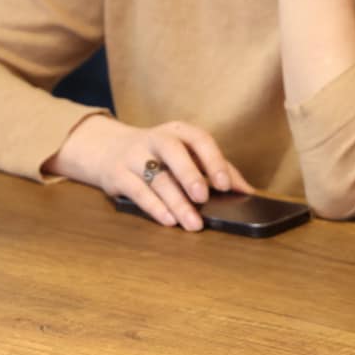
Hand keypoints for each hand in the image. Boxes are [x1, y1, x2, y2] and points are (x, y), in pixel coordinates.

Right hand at [44, 115, 253, 230]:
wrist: (107, 149)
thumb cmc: (160, 155)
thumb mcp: (188, 154)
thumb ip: (218, 169)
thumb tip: (247, 192)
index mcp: (180, 131)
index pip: (199, 139)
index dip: (213, 160)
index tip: (225, 184)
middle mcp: (156, 139)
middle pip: (173, 153)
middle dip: (190, 175)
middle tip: (203, 198)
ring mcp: (134, 156)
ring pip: (157, 179)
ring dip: (176, 203)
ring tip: (193, 223)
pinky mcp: (117, 175)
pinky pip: (137, 192)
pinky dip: (154, 208)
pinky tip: (169, 220)